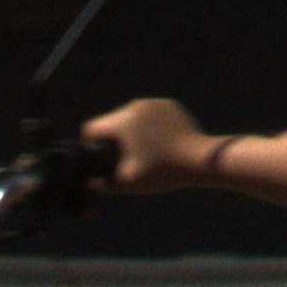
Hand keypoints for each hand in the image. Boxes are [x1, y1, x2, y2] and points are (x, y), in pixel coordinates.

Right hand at [81, 96, 218, 193]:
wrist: (199, 160)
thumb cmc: (161, 172)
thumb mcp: (125, 183)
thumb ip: (99, 182)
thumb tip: (87, 179)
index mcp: (121, 121)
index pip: (91, 128)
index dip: (90, 146)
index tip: (101, 160)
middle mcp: (135, 106)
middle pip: (110, 121)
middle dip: (112, 139)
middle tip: (123, 159)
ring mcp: (154, 103)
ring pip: (129, 117)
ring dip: (130, 132)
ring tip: (142, 152)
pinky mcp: (169, 105)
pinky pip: (148, 114)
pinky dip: (148, 127)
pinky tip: (157, 143)